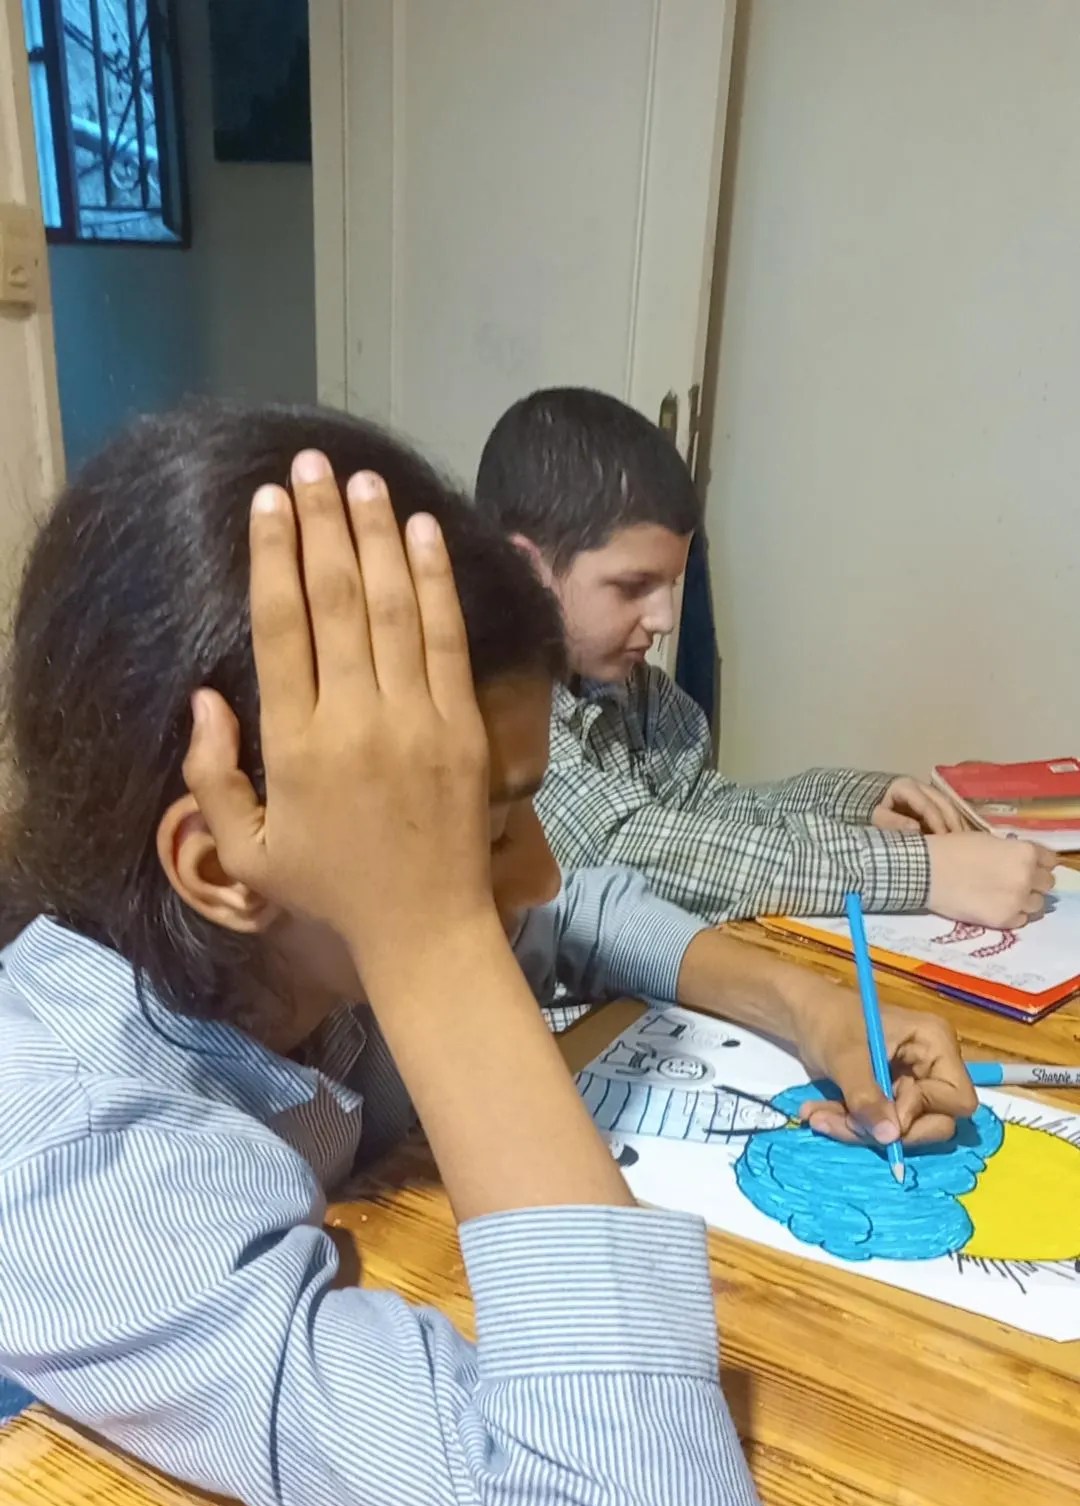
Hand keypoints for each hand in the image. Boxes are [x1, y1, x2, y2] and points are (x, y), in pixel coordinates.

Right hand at [183, 453, 496, 979]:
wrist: (424, 927)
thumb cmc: (331, 890)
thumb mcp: (249, 851)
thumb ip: (212, 776)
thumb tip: (203, 698)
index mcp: (298, 745)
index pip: (282, 628)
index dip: (274, 556)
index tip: (268, 503)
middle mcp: (356, 719)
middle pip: (338, 599)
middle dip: (323, 524)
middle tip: (313, 465)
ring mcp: (416, 718)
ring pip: (395, 605)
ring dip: (378, 535)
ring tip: (363, 481)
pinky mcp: (462, 724)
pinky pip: (447, 637)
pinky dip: (436, 580)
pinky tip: (423, 531)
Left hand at [786, 978, 976, 1146]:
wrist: (804, 1015)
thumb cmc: (830, 1020)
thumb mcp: (845, 1058)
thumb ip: (867, 1098)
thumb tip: (890, 1138)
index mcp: (936, 1045)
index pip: (958, 1100)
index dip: (923, 1113)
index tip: (883, 1114)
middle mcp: (932, 1068)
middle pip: (934, 1122)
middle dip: (887, 1131)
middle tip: (842, 1123)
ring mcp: (911, 1084)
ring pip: (901, 1130)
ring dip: (858, 1130)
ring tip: (816, 1115)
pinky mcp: (890, 1098)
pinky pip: (880, 1126)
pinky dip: (850, 1125)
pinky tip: (818, 1113)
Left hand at [871, 776, 966, 834]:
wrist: (859, 801)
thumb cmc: (866, 810)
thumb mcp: (875, 816)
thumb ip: (893, 822)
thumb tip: (917, 829)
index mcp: (905, 787)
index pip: (927, 806)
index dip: (938, 823)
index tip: (946, 841)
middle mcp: (919, 786)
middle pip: (943, 802)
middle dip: (953, 822)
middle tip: (962, 842)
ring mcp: (924, 792)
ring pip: (947, 804)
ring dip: (956, 821)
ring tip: (965, 840)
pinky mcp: (926, 800)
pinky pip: (943, 809)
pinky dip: (951, 821)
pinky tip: (959, 835)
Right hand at [926, 834, 1054, 929]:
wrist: (927, 872)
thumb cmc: (953, 849)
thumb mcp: (990, 841)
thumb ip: (1012, 851)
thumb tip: (1022, 861)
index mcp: (1025, 853)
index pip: (1050, 861)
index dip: (1038, 863)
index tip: (1027, 866)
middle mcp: (1028, 877)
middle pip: (1047, 884)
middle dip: (1033, 882)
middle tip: (1013, 881)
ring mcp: (1017, 900)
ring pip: (1036, 904)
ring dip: (1025, 900)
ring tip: (1004, 897)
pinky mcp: (1004, 920)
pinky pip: (1021, 920)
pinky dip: (1012, 915)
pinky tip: (995, 907)